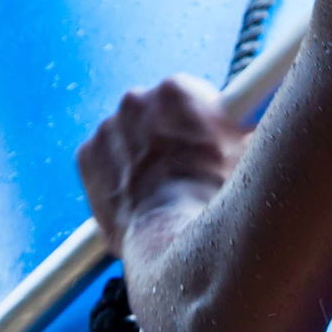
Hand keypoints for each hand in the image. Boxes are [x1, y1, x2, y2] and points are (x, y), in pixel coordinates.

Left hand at [76, 74, 247, 253]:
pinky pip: (101, 159)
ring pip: (126, 136)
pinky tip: (134, 197)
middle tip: (182, 171)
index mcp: (176, 91)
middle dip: (165, 138)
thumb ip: (237, 133)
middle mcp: (136, 99)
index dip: (197, 123)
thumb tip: (245, 130)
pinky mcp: (86, 156)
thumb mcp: (243, 157)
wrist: (169, 240)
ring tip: (159, 190)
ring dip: (139, 156)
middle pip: (153, 114)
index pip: (189, 97)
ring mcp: (106, 128)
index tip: (201, 140)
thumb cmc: (211, 202)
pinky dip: (113, 174)